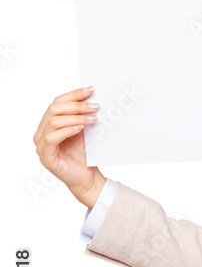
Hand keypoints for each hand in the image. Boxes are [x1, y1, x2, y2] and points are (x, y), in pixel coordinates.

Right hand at [33, 86, 106, 208]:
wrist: (87, 176)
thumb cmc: (83, 153)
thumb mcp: (83, 129)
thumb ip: (82, 114)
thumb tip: (92, 96)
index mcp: (48, 124)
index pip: (57, 102)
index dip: (73, 94)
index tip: (90, 90)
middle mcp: (41, 133)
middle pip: (54, 109)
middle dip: (76, 105)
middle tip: (95, 106)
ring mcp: (41, 145)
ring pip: (53, 122)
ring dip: (75, 117)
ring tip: (92, 119)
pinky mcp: (46, 157)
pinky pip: (51, 138)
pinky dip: (67, 130)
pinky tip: (80, 129)